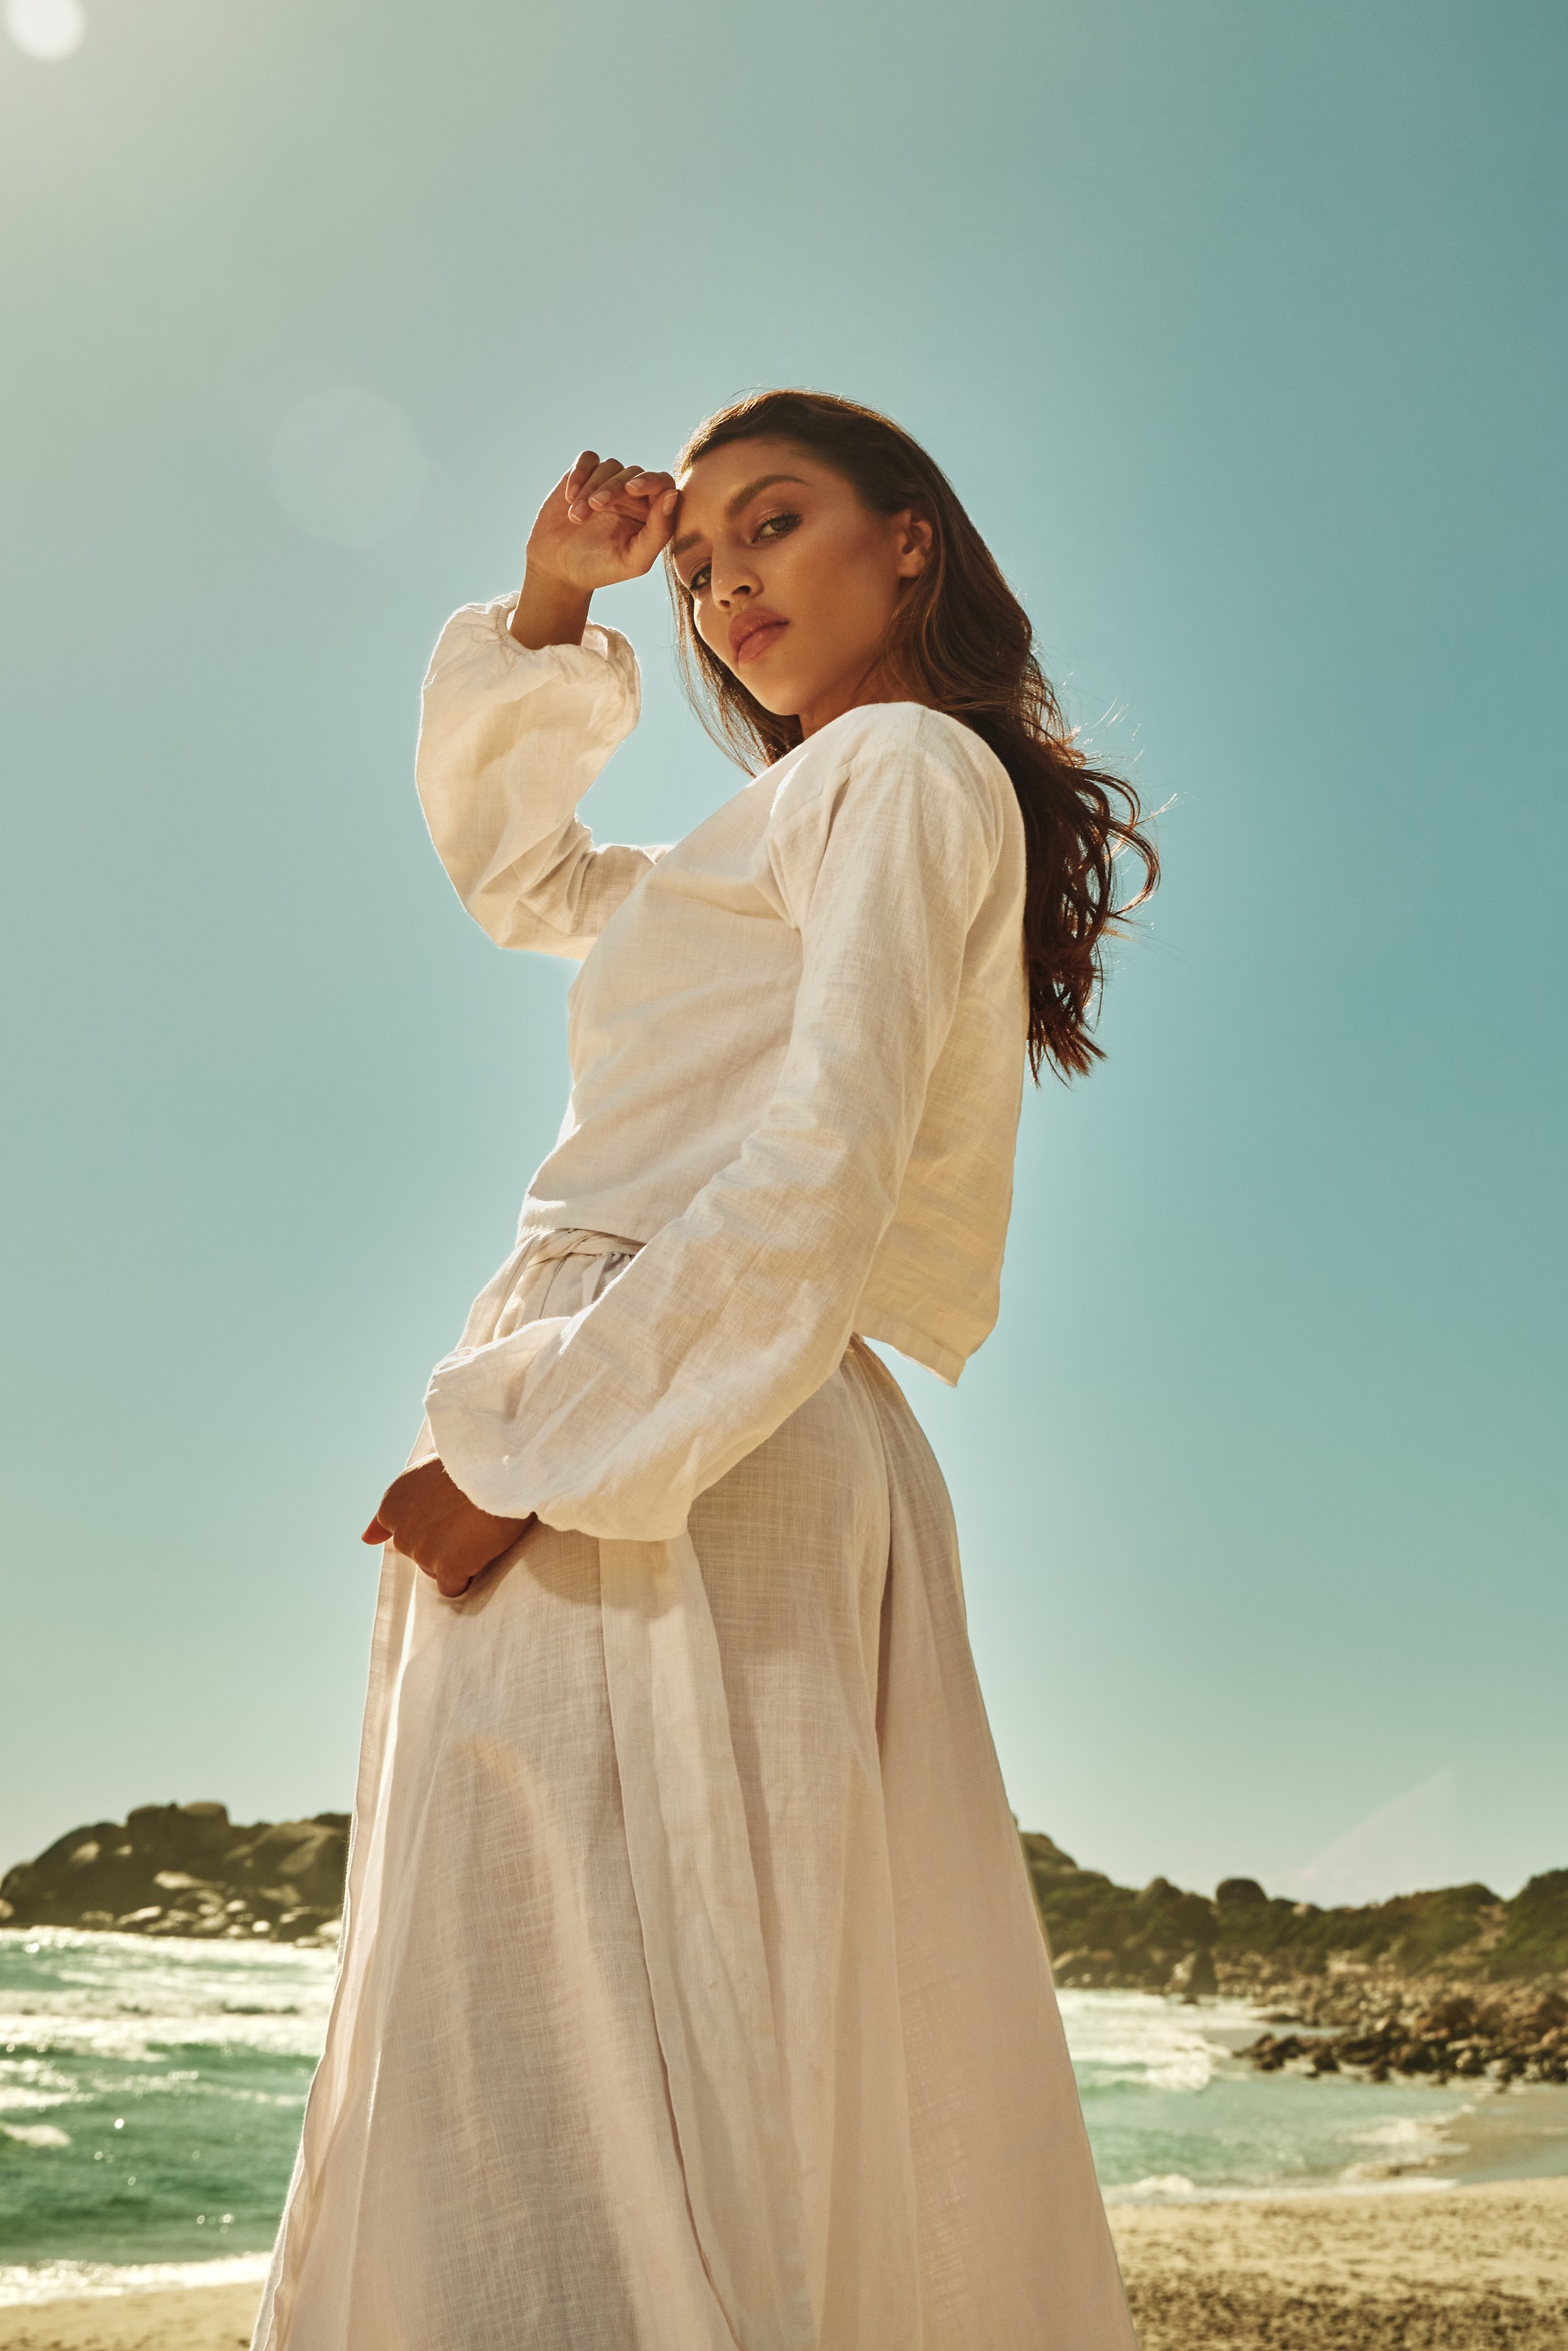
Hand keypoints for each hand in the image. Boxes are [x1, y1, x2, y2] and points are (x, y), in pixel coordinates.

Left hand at [362, 1458, 531, 1598]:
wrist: (500, 1467)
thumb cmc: (470, 1462)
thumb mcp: (421, 1475)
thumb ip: (395, 1508)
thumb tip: (366, 1539)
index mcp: (392, 1503)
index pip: (399, 1534)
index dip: (429, 1526)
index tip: (448, 1516)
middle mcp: (401, 1531)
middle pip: (419, 1554)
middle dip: (443, 1543)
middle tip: (469, 1519)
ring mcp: (422, 1552)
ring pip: (436, 1570)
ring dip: (457, 1557)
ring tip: (477, 1530)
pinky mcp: (447, 1568)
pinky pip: (452, 1587)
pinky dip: (465, 1577)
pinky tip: (479, 1552)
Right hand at [511, 451, 677, 646]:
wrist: (559, 569)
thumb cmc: (600, 569)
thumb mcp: (633, 560)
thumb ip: (659, 532)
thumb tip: (672, 495)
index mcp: (651, 514)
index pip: (663, 484)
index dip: (651, 481)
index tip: (631, 489)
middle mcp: (633, 496)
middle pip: (634, 472)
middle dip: (613, 487)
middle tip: (595, 506)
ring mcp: (608, 483)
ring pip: (610, 466)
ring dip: (591, 488)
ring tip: (577, 518)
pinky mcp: (584, 476)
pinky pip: (588, 459)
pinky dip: (579, 473)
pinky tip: (569, 497)